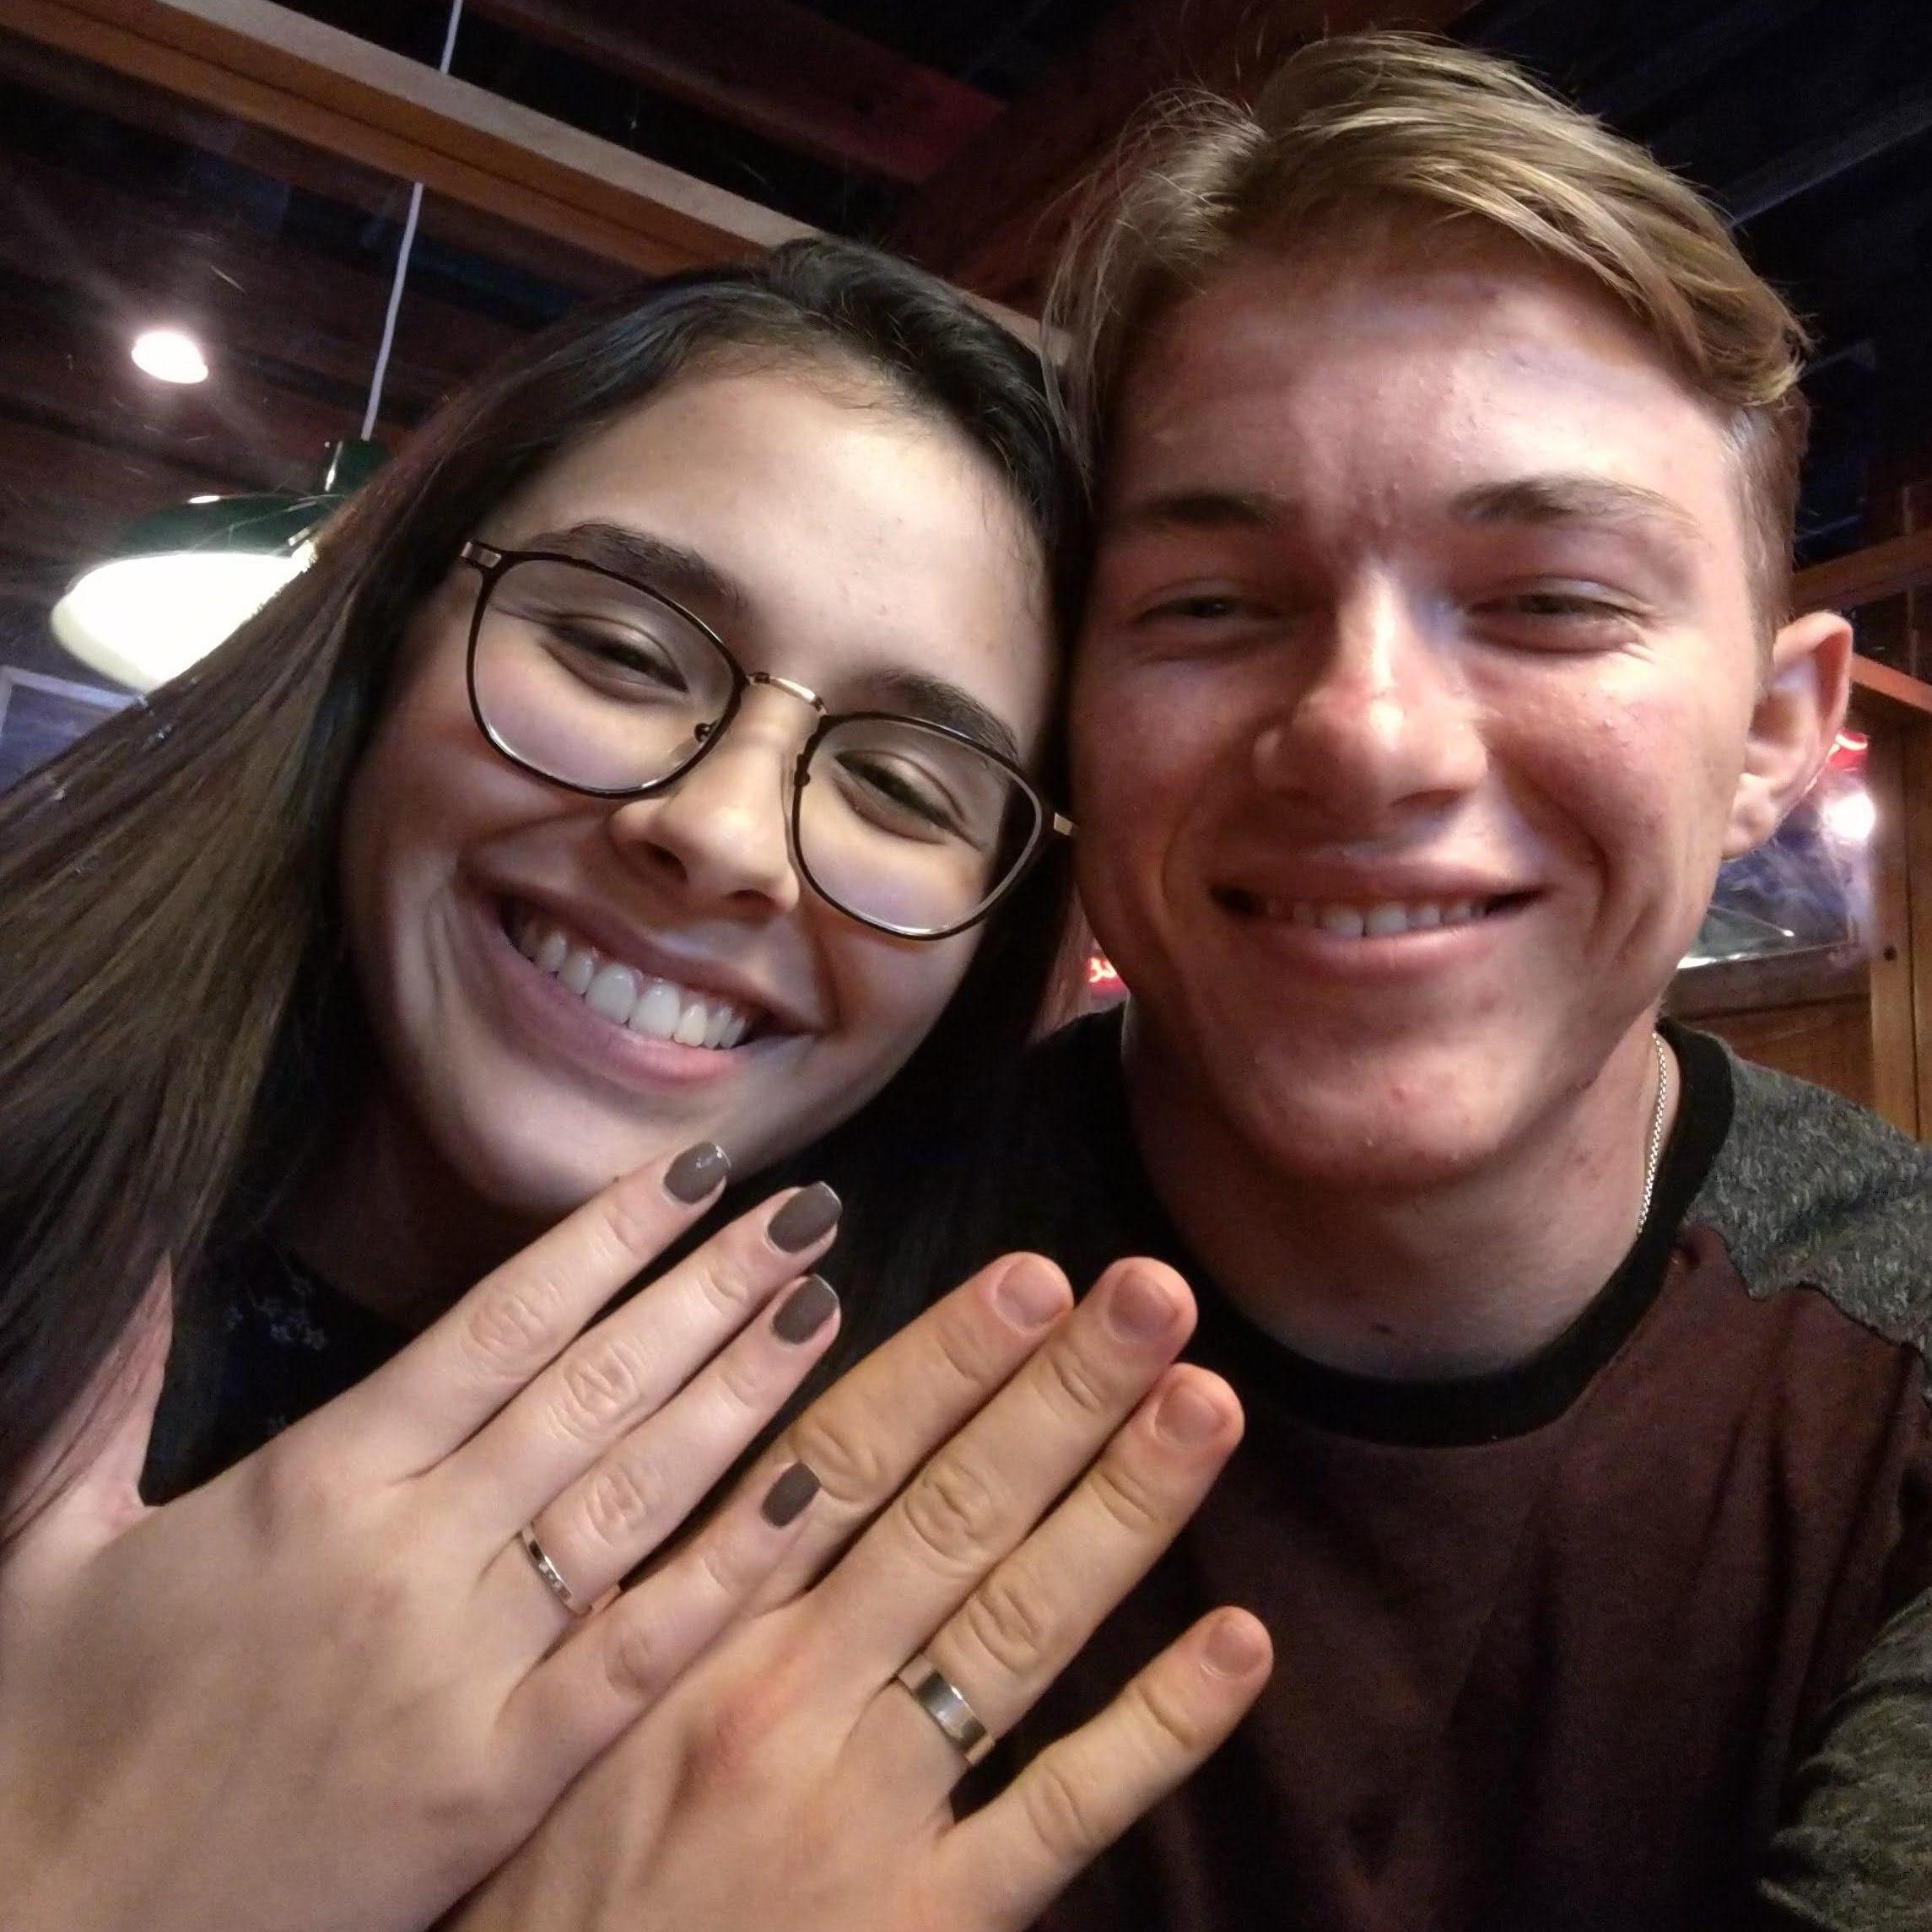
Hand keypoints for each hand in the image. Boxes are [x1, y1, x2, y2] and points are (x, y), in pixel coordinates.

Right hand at [0, 1146, 847, 1931]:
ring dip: (740, 1394)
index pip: (501, 1323)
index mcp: (315, 1480)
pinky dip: (727, 1574)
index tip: (697, 1172)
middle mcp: (409, 1552)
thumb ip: (112, 1392)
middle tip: (808, 1212)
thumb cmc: (47, 1742)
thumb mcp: (53, 1545)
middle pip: (596, 1386)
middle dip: (712, 1288)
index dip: (610, 1236)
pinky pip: (636, 1656)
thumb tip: (149, 1257)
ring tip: (821, 1306)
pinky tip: (801, 1496)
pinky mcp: (496, 1778)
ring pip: (633, 1496)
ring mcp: (463, 1667)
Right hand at [452, 1252, 1270, 1931]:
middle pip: (951, 1512)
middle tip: (1152, 1292)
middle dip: (1061, 1392)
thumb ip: (671, 1579)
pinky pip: (1060, 1812)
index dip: (946, 1360)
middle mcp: (793, 1696)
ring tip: (1204, 1401)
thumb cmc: (552, 1870)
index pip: (844, 1458)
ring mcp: (871, 1809)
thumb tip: (776, 1446)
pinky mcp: (929, 1922)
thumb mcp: (576, 1699)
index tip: (1033, 1276)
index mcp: (702, 1631)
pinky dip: (1158, 1726)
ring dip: (1122, 1505)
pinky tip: (1239, 1642)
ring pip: (1018, 1626)